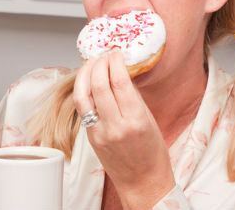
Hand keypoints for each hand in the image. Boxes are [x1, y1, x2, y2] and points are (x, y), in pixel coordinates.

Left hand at [73, 51, 174, 208]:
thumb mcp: (149, 120)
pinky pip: (82, 108)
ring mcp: (99, 132)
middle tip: (104, 54)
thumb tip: (118, 73)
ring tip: (91, 63)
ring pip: (83, 95)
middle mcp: (115, 125)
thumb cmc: (152, 152)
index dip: (115, 62)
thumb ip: (132, 97)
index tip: (116, 52)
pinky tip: (87, 81)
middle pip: (98, 84)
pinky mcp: (89, 137)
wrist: (143, 182)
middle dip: (99, 63)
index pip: (120, 81)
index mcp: (136, 120)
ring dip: (85, 74)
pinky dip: (83, 90)